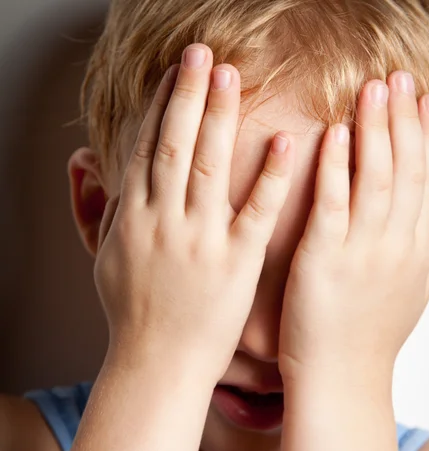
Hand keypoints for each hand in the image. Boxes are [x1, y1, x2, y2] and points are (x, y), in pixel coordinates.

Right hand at [94, 44, 294, 383]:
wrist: (158, 364)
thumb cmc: (134, 314)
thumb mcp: (107, 258)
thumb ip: (103, 209)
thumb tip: (88, 165)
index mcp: (135, 217)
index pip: (147, 146)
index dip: (161, 103)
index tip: (175, 71)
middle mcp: (164, 221)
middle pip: (175, 143)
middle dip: (188, 93)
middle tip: (203, 53)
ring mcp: (201, 241)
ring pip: (209, 165)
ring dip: (220, 116)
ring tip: (232, 75)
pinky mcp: (236, 263)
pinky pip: (255, 213)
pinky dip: (269, 175)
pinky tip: (285, 141)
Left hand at [279, 71, 428, 381]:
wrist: (341, 380)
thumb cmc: (368, 338)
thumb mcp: (410, 294)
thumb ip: (425, 255)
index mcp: (419, 251)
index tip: (426, 100)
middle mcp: (398, 246)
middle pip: (408, 171)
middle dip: (405, 120)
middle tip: (400, 81)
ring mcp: (363, 252)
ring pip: (377, 179)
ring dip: (376, 131)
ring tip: (373, 92)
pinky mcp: (325, 260)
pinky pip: (334, 204)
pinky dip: (337, 167)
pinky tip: (336, 134)